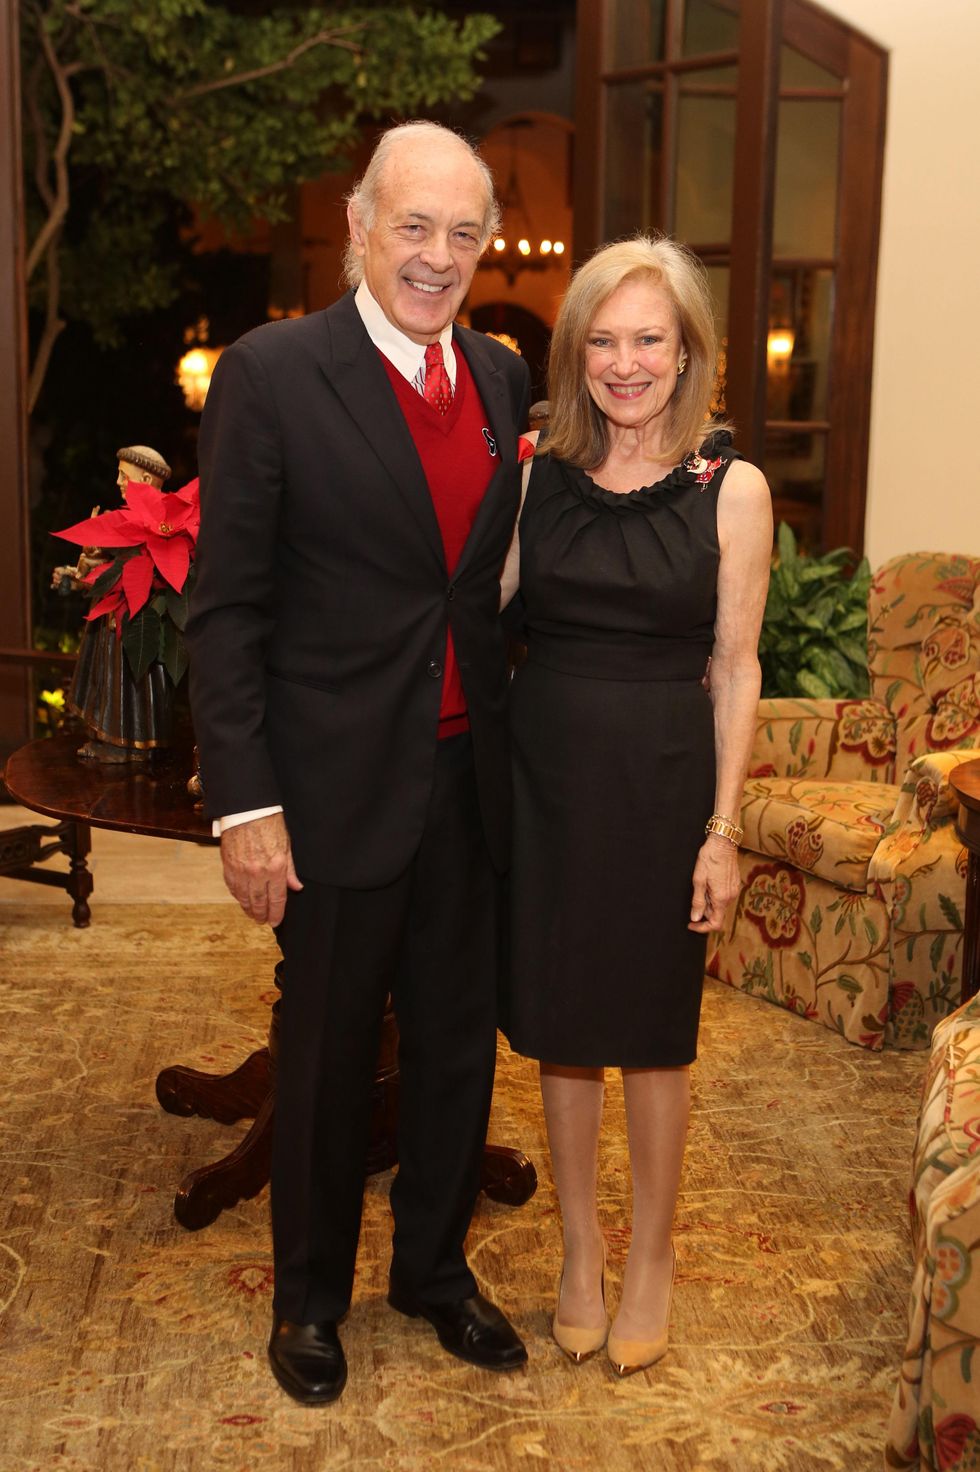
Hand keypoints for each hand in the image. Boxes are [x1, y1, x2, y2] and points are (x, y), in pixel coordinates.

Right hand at [220, 811, 302, 925]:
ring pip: (244, 898)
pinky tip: (242, 900)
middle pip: (260, 903)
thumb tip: (296, 887)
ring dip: (249, 909)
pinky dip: (238, 896)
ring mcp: (241, 871)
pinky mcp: (228, 866)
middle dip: (262, 915)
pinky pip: (233, 888)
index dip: (277, 913)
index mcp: (276, 867)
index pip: (277, 899)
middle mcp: (258, 872)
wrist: (247, 809)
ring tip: (253, 915)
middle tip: (263, 921)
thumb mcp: (286, 845)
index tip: (276, 921)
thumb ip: (290, 870)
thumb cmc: (269, 823)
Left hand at [688, 833, 740, 932]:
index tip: (691, 924)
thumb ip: (698, 901)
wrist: (723, 843)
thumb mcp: (698, 880)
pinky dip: (715, 895)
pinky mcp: (734, 884)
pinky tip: (709, 882)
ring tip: (702, 885)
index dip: (702, 928)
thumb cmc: (709, 858)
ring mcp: (734, 891)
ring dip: (709, 902)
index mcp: (721, 898)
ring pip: (720, 905)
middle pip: (717, 914)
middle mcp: (730, 897)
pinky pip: (724, 896)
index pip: (715, 924)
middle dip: (704, 911)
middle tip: (695, 895)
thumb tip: (695, 918)